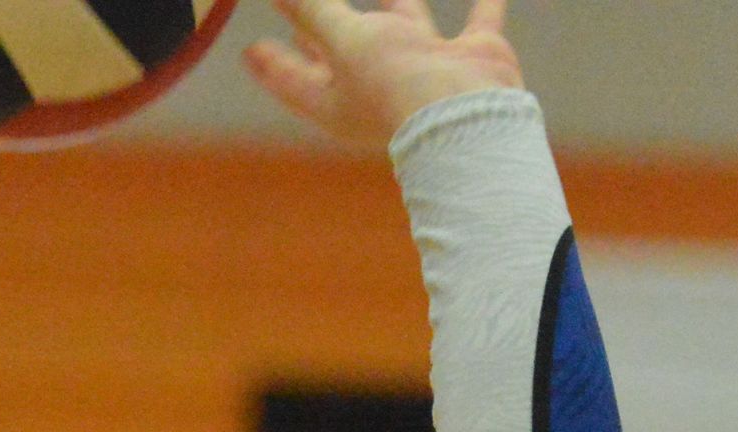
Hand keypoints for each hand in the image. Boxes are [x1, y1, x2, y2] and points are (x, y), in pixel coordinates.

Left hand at [244, 0, 523, 149]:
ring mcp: (426, 71)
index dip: (272, 63)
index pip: (293, 79)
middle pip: (342, 54)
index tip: (251, 51)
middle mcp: (380, 88)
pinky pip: (479, 21)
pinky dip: (485, 4)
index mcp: (339, 100)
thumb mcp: (344, 41)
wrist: (471, 115)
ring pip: (406, 28)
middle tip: (301, 16)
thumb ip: (315, 12)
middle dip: (322, 34)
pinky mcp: (471, 58)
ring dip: (397, 6)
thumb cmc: (397, 85)